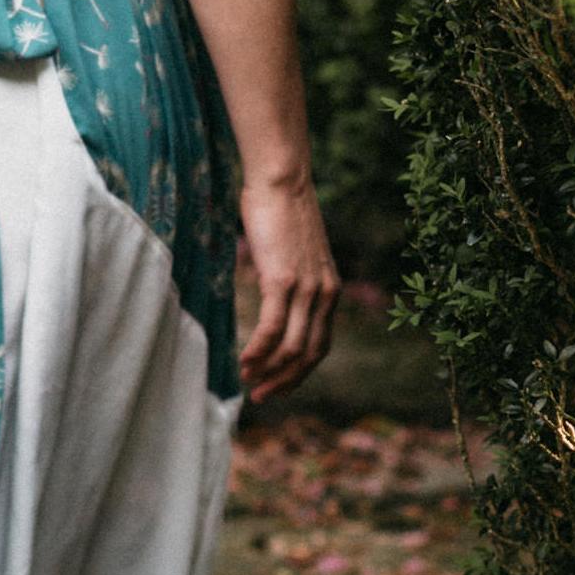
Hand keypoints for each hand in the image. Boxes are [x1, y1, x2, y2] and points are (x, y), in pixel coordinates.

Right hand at [238, 168, 338, 403]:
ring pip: (293, 347)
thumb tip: (271, 292)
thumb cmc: (282, 210)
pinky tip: (244, 361)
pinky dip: (259, 350)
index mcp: (330, 290)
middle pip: (310, 354)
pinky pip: (273, 328)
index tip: (278, 384)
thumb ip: (290, 278)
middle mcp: (324, 294)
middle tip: (262, 394)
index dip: (299, 371)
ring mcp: (306, 289)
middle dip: (286, 380)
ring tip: (248, 381)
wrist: (282, 180)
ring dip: (270, 370)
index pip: (320, 345)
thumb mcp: (294, 253)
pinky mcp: (284, 280)